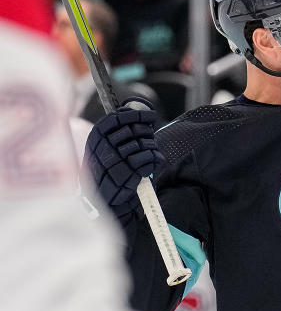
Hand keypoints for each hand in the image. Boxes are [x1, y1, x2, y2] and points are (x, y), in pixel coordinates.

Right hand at [83, 100, 163, 214]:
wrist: (108, 203)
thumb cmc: (111, 172)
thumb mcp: (108, 149)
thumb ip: (120, 131)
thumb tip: (139, 107)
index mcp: (95, 139)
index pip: (116, 119)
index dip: (136, 115)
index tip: (150, 115)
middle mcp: (102, 149)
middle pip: (134, 130)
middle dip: (147, 133)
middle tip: (147, 141)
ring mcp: (113, 163)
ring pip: (144, 144)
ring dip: (150, 149)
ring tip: (146, 158)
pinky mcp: (126, 176)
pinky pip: (149, 158)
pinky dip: (155, 160)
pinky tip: (149, 167)